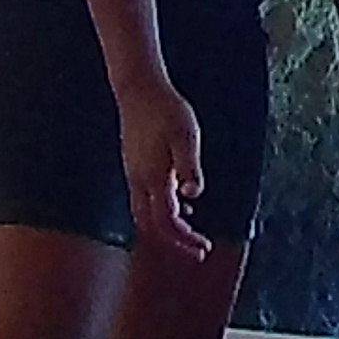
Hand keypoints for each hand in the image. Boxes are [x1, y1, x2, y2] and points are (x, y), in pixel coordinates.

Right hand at [119, 88, 211, 259]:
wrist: (137, 88)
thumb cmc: (166, 109)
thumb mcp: (186, 135)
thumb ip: (189, 166)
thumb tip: (194, 195)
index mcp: (154, 178)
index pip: (167, 223)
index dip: (184, 240)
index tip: (204, 249)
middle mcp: (140, 181)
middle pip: (153, 226)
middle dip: (175, 242)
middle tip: (199, 250)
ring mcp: (134, 174)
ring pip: (145, 214)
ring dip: (167, 228)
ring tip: (191, 233)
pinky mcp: (134, 164)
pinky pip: (145, 198)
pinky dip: (162, 209)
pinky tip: (181, 203)